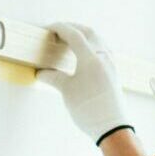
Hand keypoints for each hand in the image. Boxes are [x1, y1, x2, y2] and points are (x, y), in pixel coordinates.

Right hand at [37, 22, 132, 144]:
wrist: (112, 127)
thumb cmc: (89, 109)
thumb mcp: (67, 91)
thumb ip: (53, 77)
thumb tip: (41, 73)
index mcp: (91, 58)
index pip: (74, 35)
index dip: (60, 28)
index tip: (49, 28)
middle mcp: (103, 57)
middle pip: (88, 32)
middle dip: (73, 28)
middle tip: (58, 31)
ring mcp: (111, 64)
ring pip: (98, 40)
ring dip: (84, 35)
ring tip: (70, 40)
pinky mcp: (114, 72)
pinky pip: (104, 49)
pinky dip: (92, 45)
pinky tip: (85, 53)